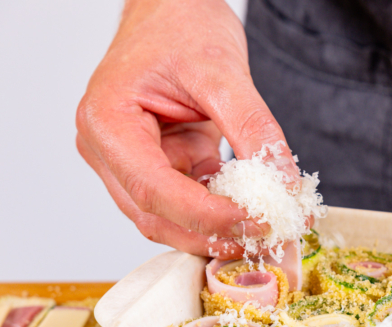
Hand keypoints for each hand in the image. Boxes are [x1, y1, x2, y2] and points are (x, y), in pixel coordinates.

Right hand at [76, 0, 299, 257]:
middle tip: (268, 238)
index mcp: (108, 122)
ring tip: (269, 230)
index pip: (153, 188)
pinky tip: (258, 212)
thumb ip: (253, 128)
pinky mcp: (163, 167)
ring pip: (172, 220)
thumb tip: (283, 184)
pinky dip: (224, 213)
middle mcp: (110, 151)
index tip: (254, 222)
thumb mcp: (223, 71)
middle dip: (214, 235)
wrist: (176, 10)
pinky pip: (191, 204)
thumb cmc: (181, 25)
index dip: (206, 216)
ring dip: (220, 232)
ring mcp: (132, 163)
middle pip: (157, 216)